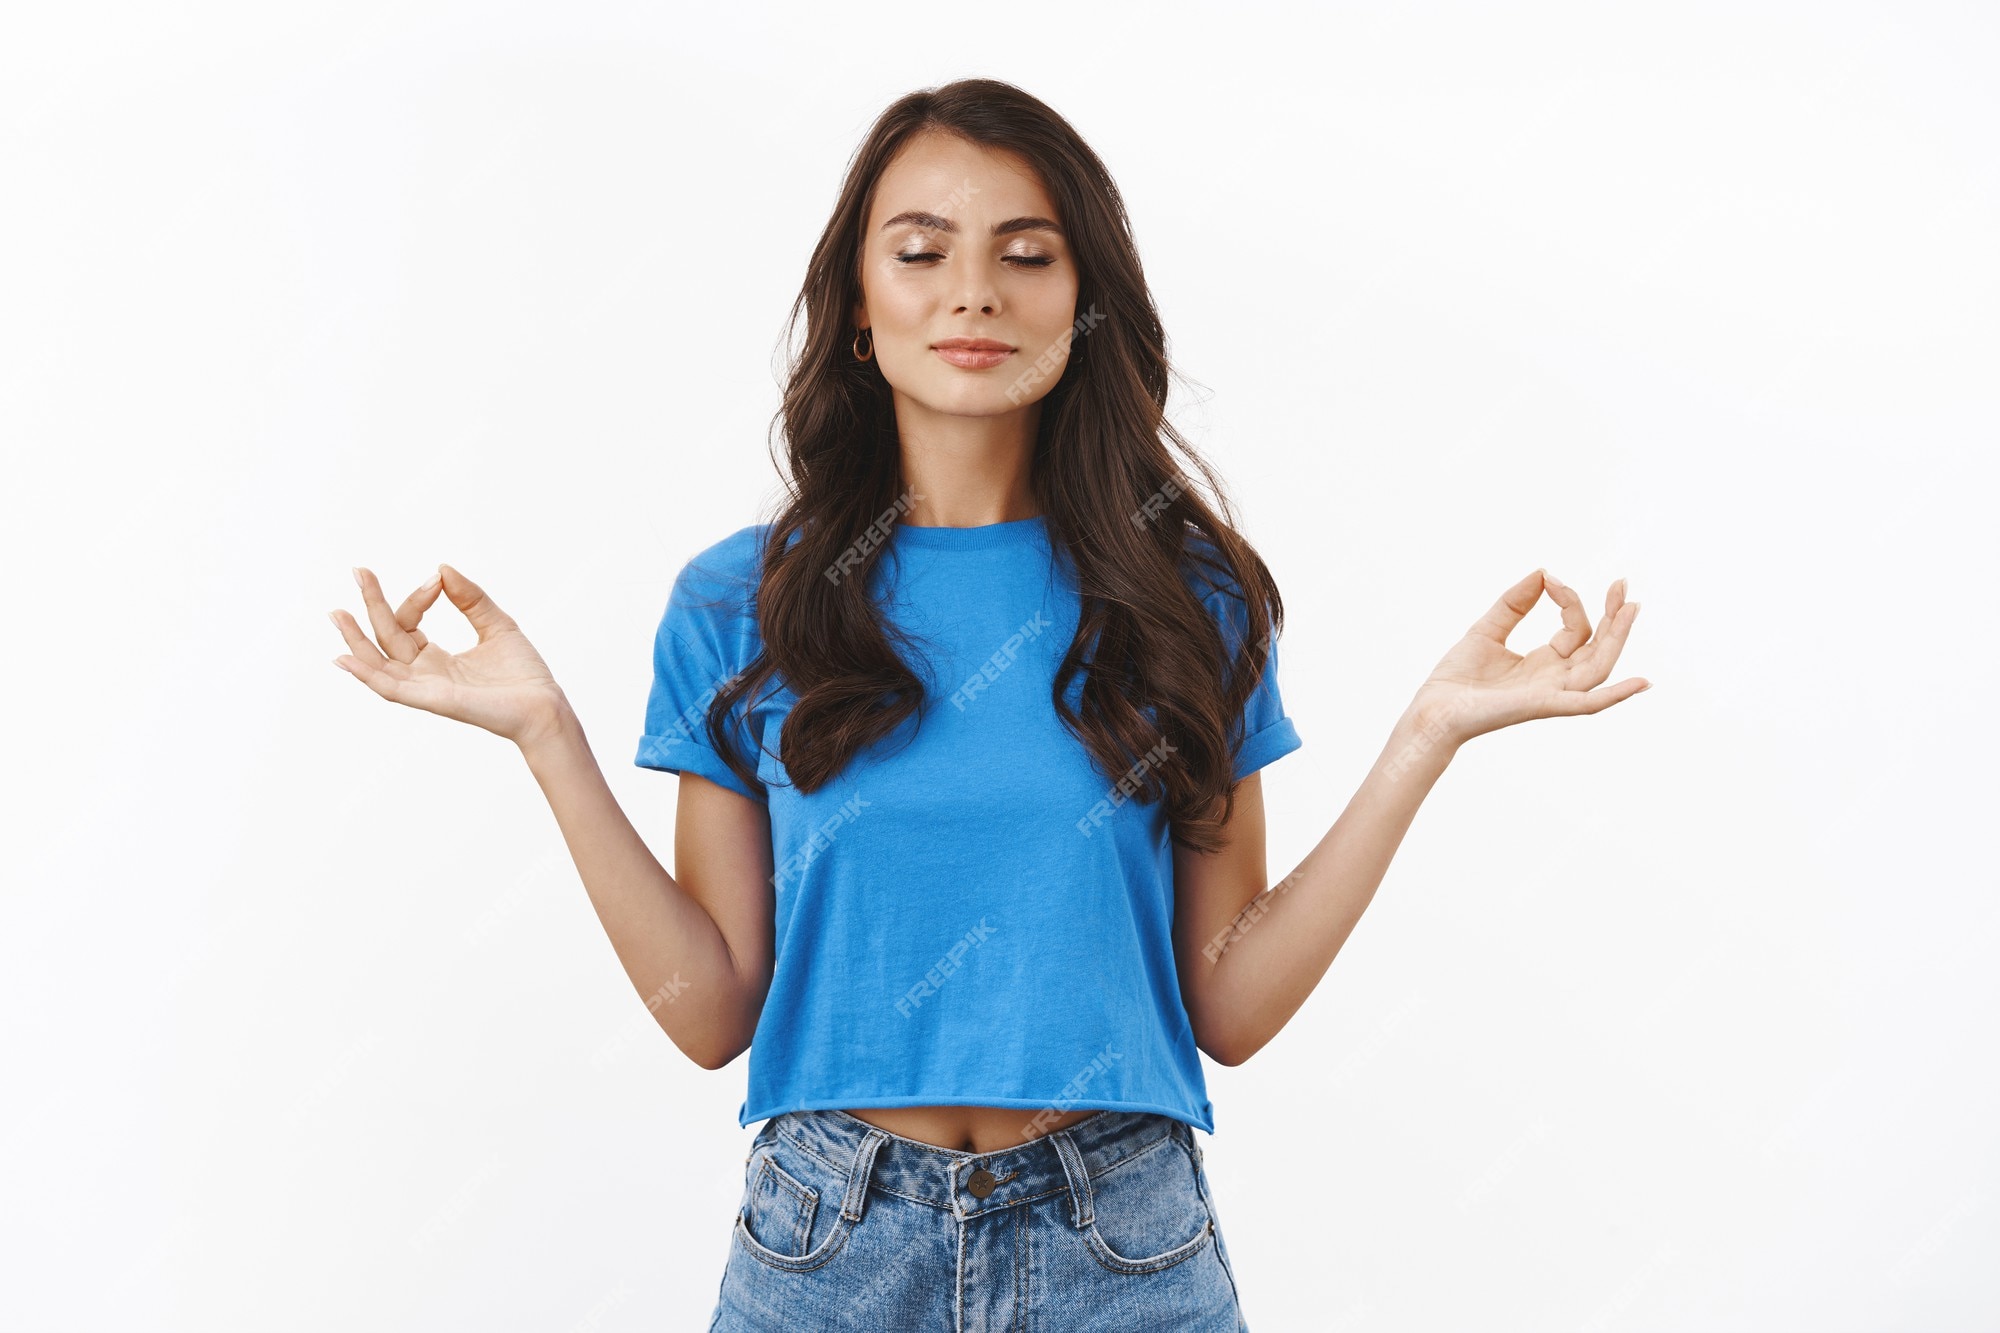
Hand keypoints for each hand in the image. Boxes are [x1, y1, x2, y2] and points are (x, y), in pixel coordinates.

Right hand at [329, 563, 568, 745]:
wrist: (544, 705)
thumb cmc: (524, 674)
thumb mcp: (496, 624)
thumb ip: (470, 598)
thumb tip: (442, 568)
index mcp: (437, 659)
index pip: (409, 622)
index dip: (417, 597)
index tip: (437, 579)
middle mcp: (425, 674)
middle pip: (386, 637)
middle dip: (371, 605)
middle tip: (358, 571)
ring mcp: (426, 688)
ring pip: (379, 664)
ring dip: (356, 639)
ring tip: (337, 613)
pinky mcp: (433, 700)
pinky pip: (391, 689)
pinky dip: (367, 675)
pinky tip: (345, 658)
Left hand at [1408, 569, 1648, 745]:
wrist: (1433, 710)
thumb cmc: (1457, 679)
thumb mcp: (1488, 629)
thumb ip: (1514, 603)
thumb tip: (1542, 573)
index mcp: (1545, 663)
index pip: (1575, 629)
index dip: (1568, 600)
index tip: (1550, 579)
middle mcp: (1555, 679)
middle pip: (1598, 648)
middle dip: (1614, 617)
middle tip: (1623, 584)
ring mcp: (1552, 694)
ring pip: (1598, 668)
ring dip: (1617, 639)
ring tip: (1630, 608)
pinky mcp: (1542, 706)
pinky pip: (1587, 704)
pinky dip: (1615, 695)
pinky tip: (1640, 682)